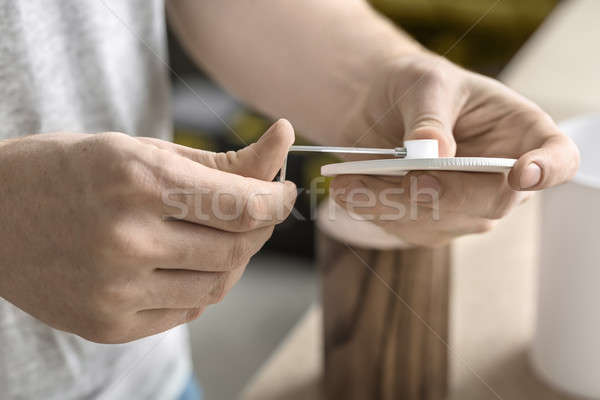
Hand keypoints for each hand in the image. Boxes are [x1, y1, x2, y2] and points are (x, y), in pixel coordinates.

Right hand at [0, 120, 295, 342]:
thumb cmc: (68, 171)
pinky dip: (199, 286)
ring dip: (233, 259)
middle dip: (259, 228)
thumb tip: (282, 145)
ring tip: (214, 236)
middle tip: (254, 211)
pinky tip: (182, 263)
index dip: (277, 201)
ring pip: (218, 284)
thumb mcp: (139, 150)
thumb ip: (219, 161)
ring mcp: (115, 289)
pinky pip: (186, 311)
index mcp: (137, 180)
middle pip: (237, 248)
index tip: (283, 193)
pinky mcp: (107, 325)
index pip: (243, 205)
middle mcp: (127, 238)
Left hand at [332, 53, 578, 245]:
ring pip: (440, 224)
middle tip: (383, 175)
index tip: (522, 173)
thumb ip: (430, 115)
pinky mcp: (433, 223)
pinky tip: (348, 191)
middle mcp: (502, 179)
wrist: (382, 108)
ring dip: (389, 205)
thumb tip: (435, 152)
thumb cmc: (416, 86)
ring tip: (345, 182)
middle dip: (431, 194)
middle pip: (487, 204)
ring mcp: (468, 207)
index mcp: (521, 134)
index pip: (558, 160)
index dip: (548, 170)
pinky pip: (408, 230)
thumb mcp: (425, 83)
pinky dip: (374, 212)